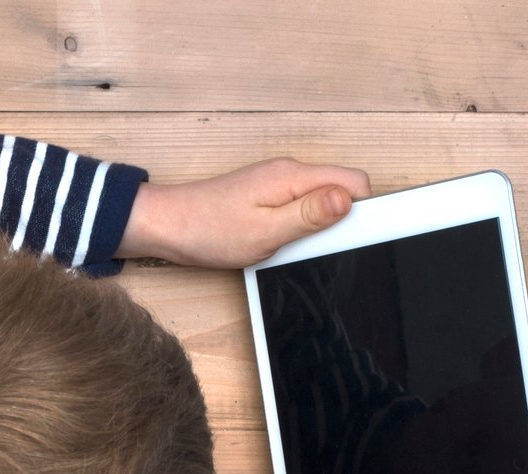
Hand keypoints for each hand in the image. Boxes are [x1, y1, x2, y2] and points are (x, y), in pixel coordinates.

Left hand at [118, 159, 372, 268]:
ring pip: (322, 198)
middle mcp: (289, 172)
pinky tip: (281, 242)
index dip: (361, 210)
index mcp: (294, 176)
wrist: (167, 225)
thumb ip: (309, 215)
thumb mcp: (266, 231)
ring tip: (293, 246)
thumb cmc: (209, 231)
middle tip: (313, 246)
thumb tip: (347, 199)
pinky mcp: (268, 194)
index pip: (354, 181)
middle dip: (341, 220)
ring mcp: (278, 182)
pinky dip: (300, 225)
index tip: (349, 237)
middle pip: (341, 189)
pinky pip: (301, 205)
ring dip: (318, 224)